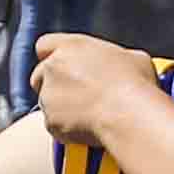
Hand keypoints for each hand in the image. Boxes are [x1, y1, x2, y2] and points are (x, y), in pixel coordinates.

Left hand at [26, 32, 153, 137]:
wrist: (127, 114)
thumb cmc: (133, 84)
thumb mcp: (132, 58)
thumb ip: (114, 58)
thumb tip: (121, 67)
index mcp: (71, 46)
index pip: (45, 45)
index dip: (52, 56)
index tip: (62, 65)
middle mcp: (52, 68)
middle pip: (40, 75)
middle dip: (53, 84)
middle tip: (76, 94)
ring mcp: (48, 96)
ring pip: (46, 102)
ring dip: (61, 107)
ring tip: (88, 113)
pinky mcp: (50, 121)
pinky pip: (54, 124)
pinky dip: (66, 128)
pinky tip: (87, 127)